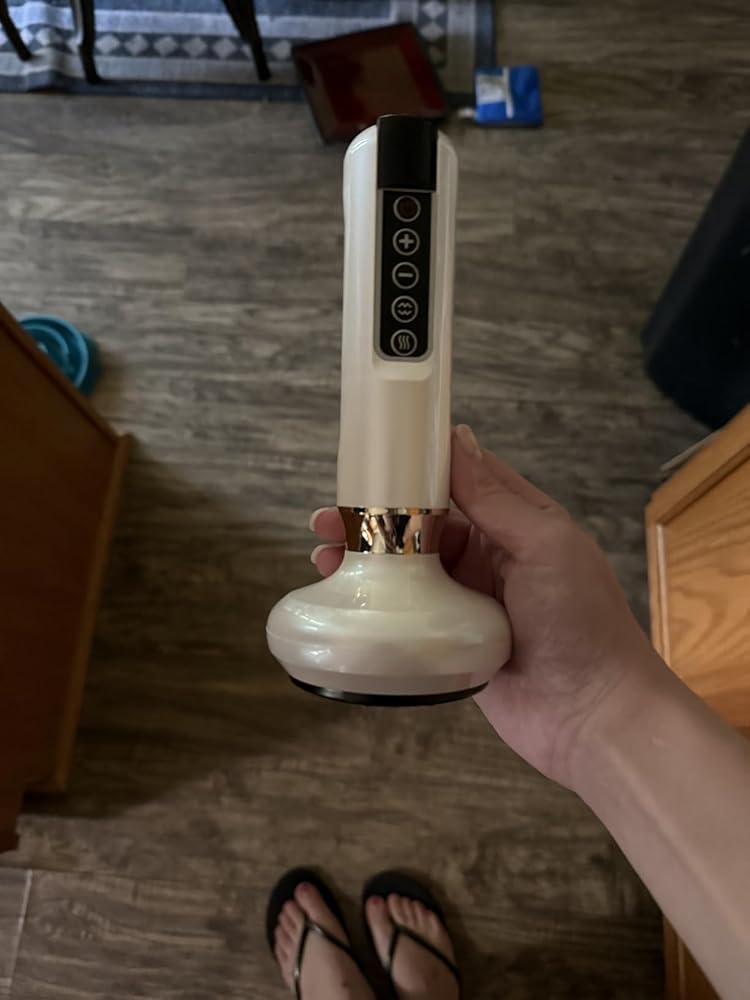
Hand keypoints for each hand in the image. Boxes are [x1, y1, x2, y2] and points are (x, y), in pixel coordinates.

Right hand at [309, 425, 663, 790]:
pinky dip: (376, 601)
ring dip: (367, 557)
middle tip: (327, 517)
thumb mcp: (544, 545)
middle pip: (423, 524)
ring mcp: (469, 600)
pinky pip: (409, 613)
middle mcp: (491, 556)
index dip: (416, 466)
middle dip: (377, 516)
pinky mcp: (451, 640)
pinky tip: (344, 596)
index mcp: (518, 524)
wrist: (593, 718)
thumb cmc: (580, 621)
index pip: (460, 480)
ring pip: (409, 568)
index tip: (371, 456)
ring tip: (323, 553)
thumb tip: (456, 437)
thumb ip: (494, 498)